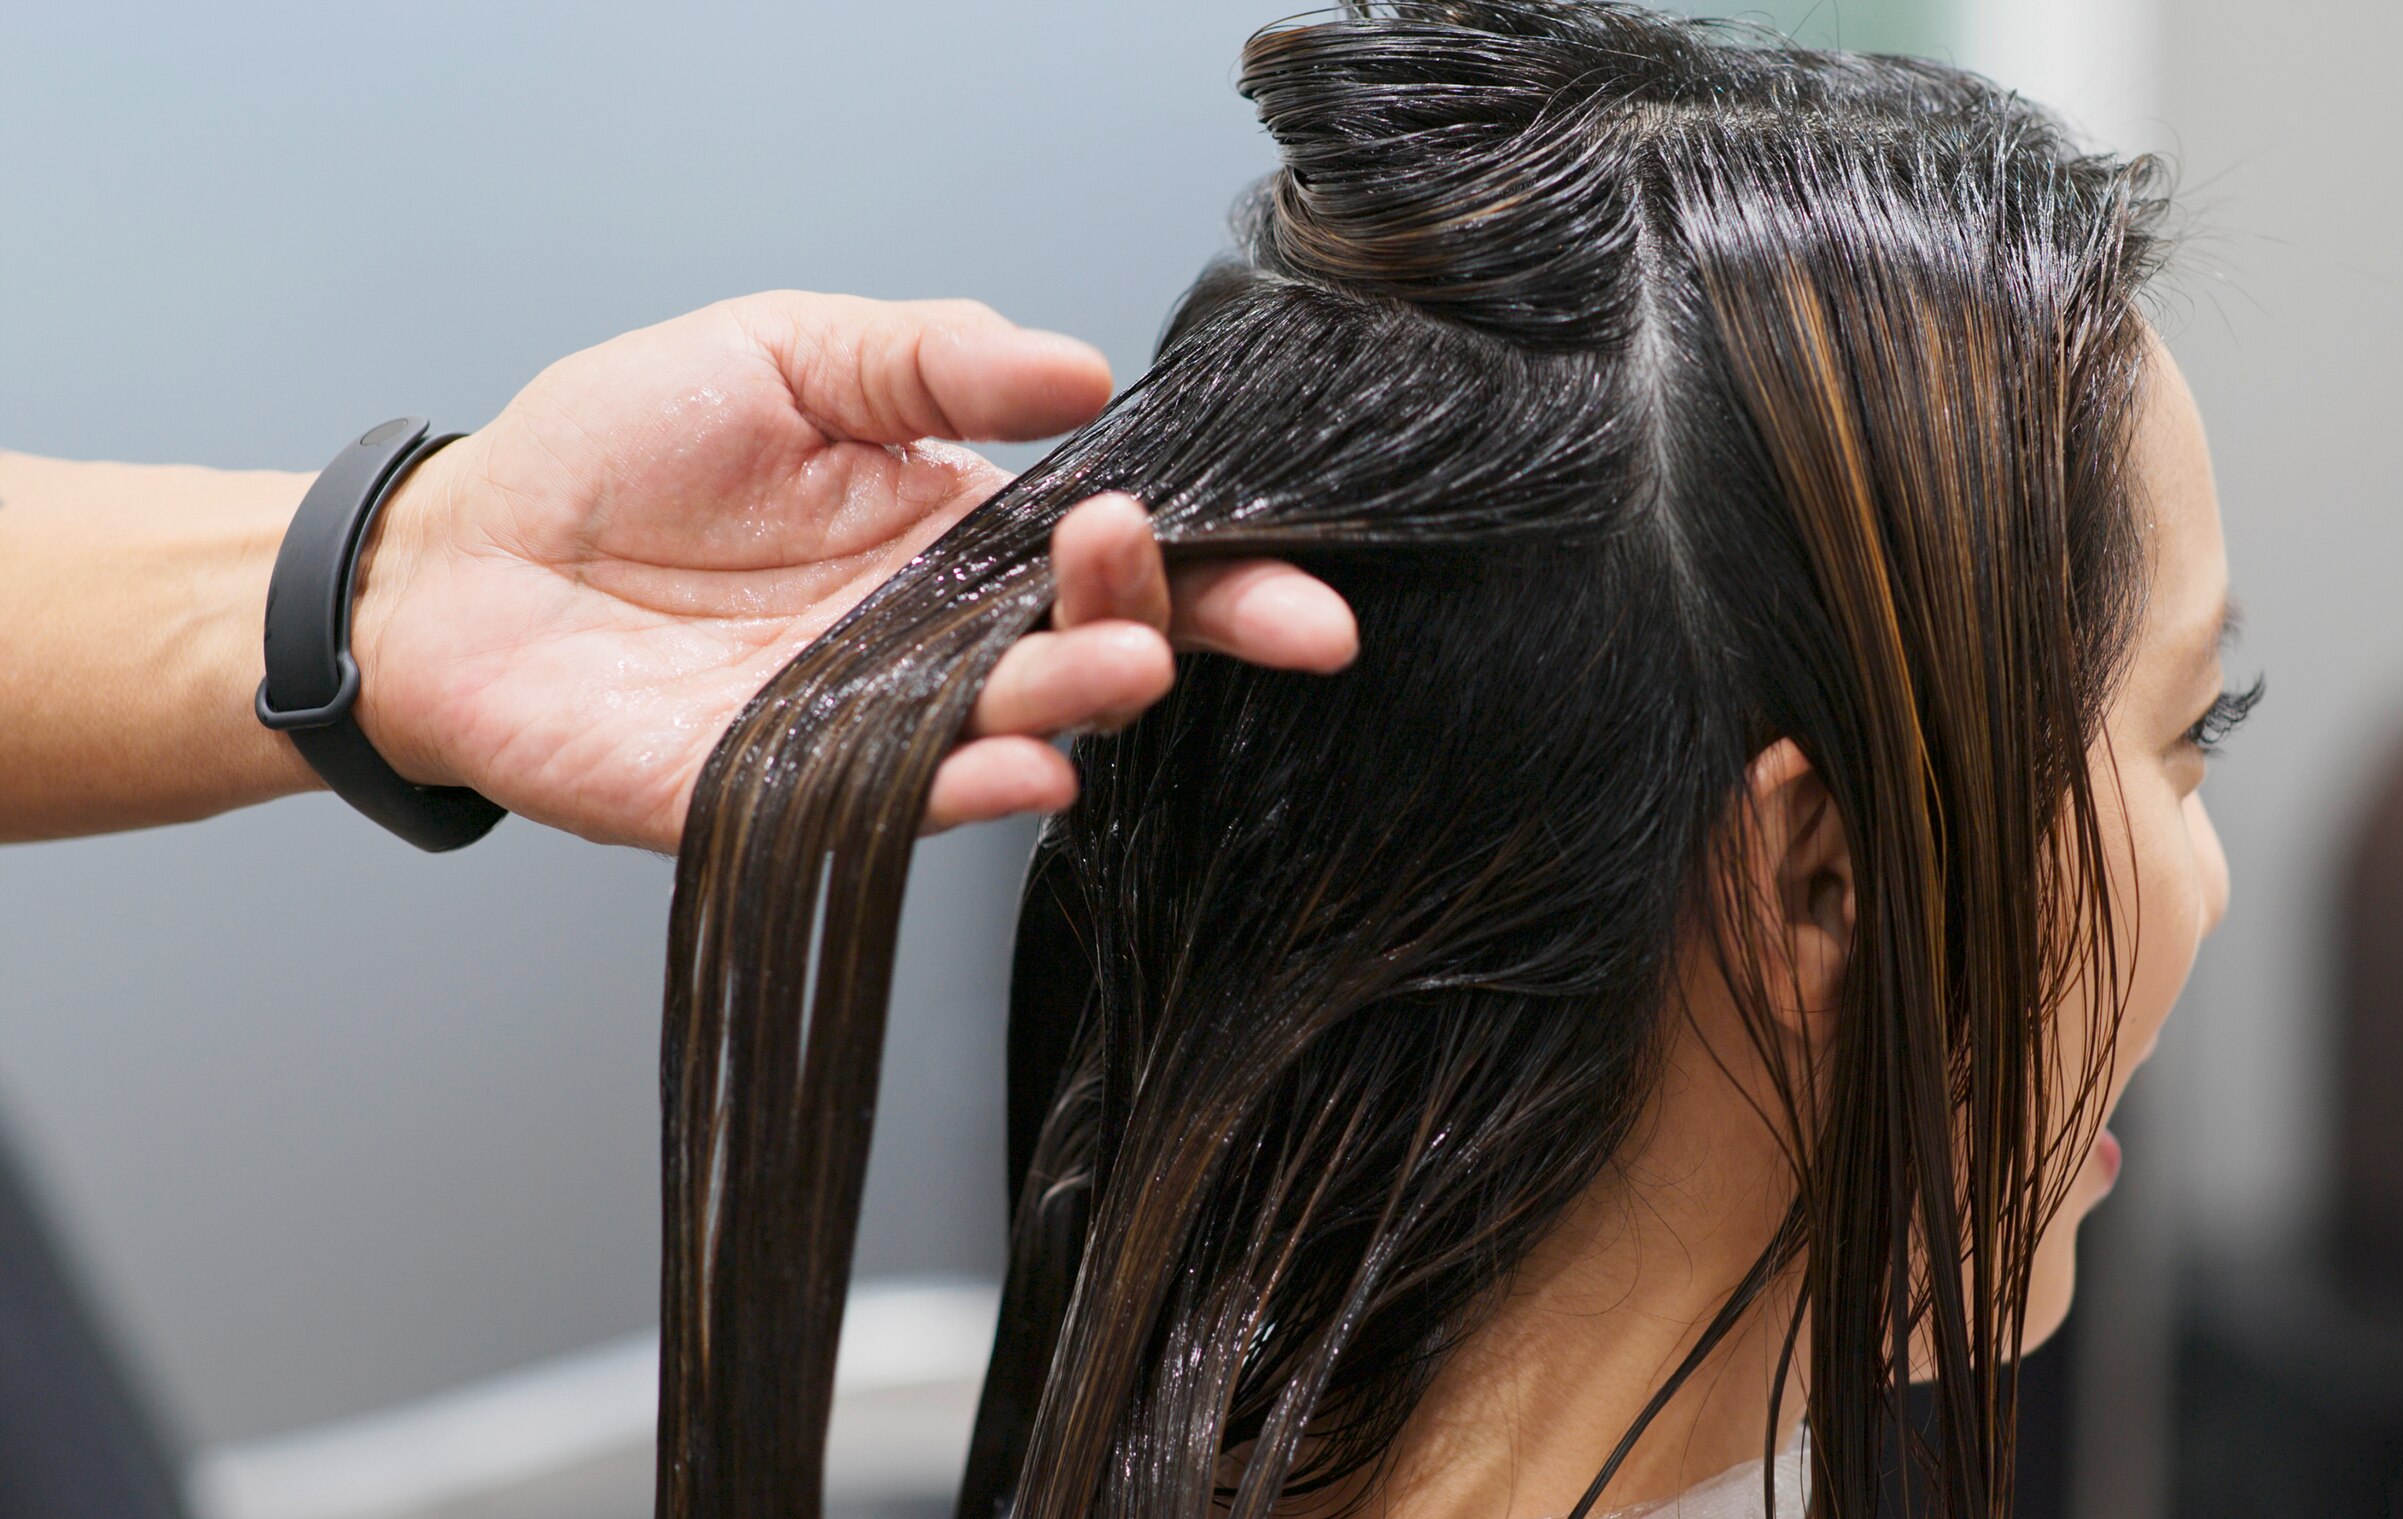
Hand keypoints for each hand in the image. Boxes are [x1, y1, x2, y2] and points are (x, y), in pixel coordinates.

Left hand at [347, 292, 1355, 851]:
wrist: (454, 558)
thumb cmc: (613, 448)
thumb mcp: (789, 352)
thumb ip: (934, 359)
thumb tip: (1084, 371)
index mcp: (954, 536)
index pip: (1110, 562)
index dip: (1223, 576)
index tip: (1306, 585)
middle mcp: (931, 643)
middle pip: (1087, 652)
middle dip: (1164, 627)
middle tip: (1157, 571)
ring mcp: (865, 729)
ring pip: (1008, 729)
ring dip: (1077, 703)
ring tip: (1122, 662)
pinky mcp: (780, 798)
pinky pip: (892, 806)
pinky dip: (966, 791)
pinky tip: (1028, 768)